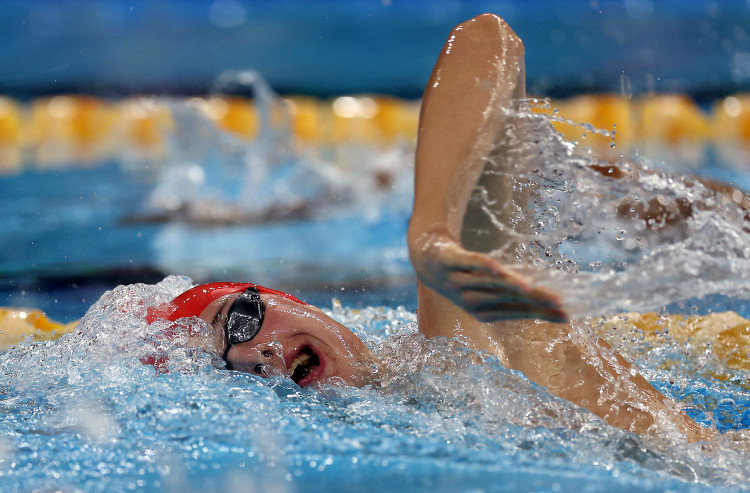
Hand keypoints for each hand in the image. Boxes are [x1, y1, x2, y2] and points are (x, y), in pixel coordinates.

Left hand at [409, 229, 566, 322]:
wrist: (426, 260)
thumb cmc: (466, 278)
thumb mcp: (490, 290)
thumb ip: (516, 297)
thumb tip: (555, 306)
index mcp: (483, 311)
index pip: (517, 312)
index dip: (540, 314)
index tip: (566, 315)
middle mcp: (470, 299)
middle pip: (506, 299)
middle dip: (532, 301)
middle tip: (558, 302)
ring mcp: (458, 281)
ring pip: (488, 284)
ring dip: (508, 286)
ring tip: (530, 288)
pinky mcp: (449, 261)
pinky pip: (467, 263)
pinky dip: (482, 266)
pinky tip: (498, 267)